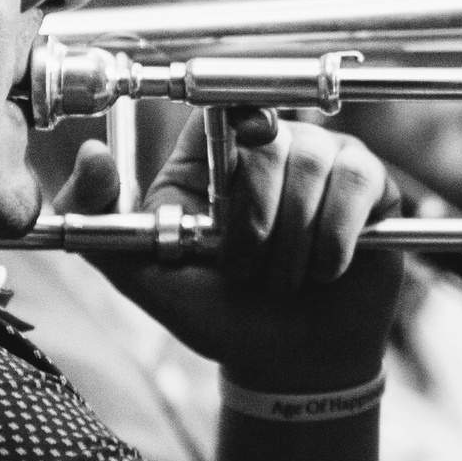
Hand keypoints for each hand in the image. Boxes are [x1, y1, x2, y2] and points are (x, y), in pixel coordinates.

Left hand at [59, 109, 404, 393]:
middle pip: (273, 140)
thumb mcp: (143, 275)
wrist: (288, 362)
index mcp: (211, 157)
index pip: (226, 98)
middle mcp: (271, 146)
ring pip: (314, 163)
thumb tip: (92, 153)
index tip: (248, 137)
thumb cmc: (217, 315)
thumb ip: (98, 220)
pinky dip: (336, 239)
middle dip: (258, 222)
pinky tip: (326, 269)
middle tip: (248, 272)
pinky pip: (357, 183)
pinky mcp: (369, 186)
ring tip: (285, 279)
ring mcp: (324, 161)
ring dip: (295, 241)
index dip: (239, 110)